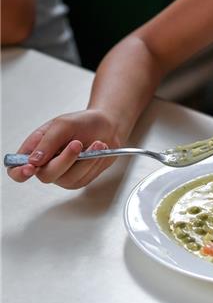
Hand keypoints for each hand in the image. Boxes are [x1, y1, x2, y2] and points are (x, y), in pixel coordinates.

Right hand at [7, 109, 122, 188]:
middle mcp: (46, 166)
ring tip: (97, 143)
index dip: (19, 172)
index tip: (31, 167)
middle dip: (64, 159)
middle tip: (77, 143)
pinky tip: (99, 149)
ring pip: (68, 178)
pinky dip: (94, 162)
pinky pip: (84, 177)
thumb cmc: (82, 123)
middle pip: (46, 175)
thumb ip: (47, 142)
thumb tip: (33, 161)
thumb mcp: (63, 125)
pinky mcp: (80, 179)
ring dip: (84, 160)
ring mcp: (63, 175)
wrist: (107, 127)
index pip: (16, 169)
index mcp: (34, 151)